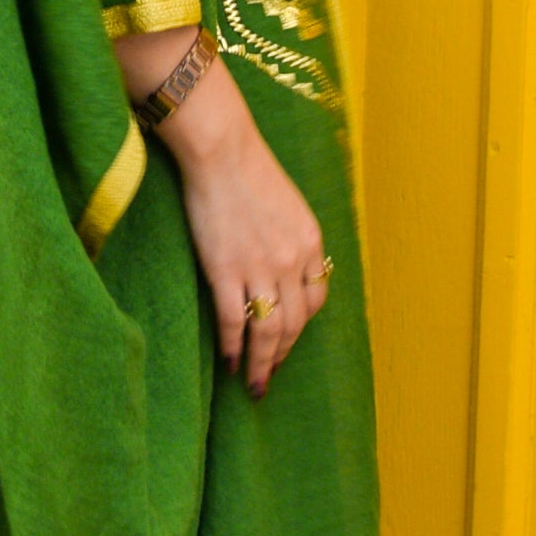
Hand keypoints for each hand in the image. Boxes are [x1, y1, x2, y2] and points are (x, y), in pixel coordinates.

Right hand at [151, 60, 331, 396]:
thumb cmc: (247, 168)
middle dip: (282, 356)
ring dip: (261, 364)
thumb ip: (290, 237)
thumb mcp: (287, 203)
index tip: (287, 340)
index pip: (316, 300)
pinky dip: (233, 347)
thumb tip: (283, 264)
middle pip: (294, 324)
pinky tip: (229, 363)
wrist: (220, 149)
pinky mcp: (226, 270)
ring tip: (254, 385)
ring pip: (268, 331)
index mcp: (310, 242)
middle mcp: (292, 260)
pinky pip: (234, 321)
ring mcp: (260, 268)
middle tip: (269, 379)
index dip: (301, 326)